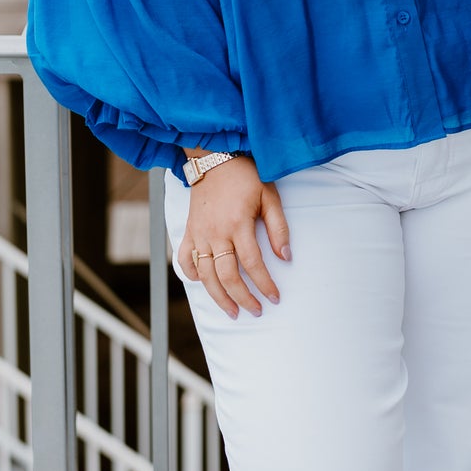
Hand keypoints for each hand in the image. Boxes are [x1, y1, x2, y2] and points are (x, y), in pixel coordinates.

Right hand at [178, 154, 289, 319]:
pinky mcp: (188, 231)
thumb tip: (286, 257)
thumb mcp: (269, 197)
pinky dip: (191, 275)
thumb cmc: (246, 177)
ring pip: (205, 275)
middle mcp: (216, 233)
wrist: (215, 158)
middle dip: (242, 298)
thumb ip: (278, 228)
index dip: (265, 284)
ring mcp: (199, 234)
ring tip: (232, 311)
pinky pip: (185, 260)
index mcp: (238, 224)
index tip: (275, 298)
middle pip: (227, 276)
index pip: (253, 264)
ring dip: (219, 297)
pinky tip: (203, 284)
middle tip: (255, 311)